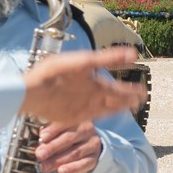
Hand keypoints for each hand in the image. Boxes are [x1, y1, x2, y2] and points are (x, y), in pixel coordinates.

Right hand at [20, 49, 140, 124]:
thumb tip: (133, 54)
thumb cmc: (54, 74)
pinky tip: (96, 113)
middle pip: (116, 104)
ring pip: (104, 112)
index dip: (134, 92)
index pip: (122, 92)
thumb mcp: (84, 60)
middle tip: (138, 101)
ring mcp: (81, 113)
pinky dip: (98, 114)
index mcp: (98, 89)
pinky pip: (89, 117)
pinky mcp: (69, 118)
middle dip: (128, 102)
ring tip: (123, 108)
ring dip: (115, 109)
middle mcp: (93, 103)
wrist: (29, 94)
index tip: (143, 91)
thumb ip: (110, 58)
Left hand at [35, 121, 101, 172]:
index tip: (42, 137)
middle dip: (52, 147)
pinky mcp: (94, 158)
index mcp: (76, 119)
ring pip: (75, 152)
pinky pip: (84, 164)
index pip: (64, 123)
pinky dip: (72, 168)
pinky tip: (61, 171)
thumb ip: (50, 133)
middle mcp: (86, 130)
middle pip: (69, 138)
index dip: (53, 130)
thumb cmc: (68, 136)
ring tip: (45, 166)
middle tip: (40, 154)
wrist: (88, 144)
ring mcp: (92, 144)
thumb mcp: (60, 130)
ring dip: (58, 160)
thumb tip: (40, 141)